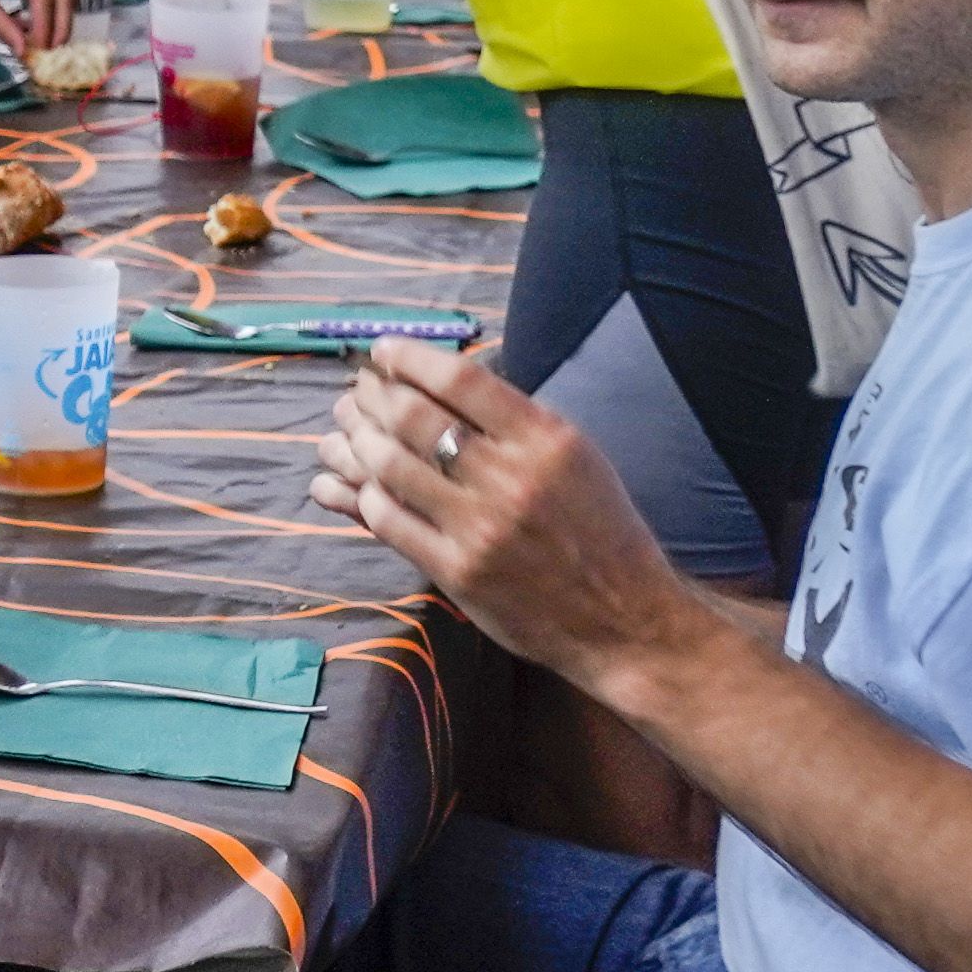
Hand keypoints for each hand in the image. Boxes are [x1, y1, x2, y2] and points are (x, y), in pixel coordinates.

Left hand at [310, 339, 705, 697]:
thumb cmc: (599, 530)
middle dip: (372, 396)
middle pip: (413, 416)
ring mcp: (481, 527)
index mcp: (545, 438)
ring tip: (346, 433)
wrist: (625, 619)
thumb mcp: (574, 456)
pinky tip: (359, 486)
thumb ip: (512, 420)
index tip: (382, 352)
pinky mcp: (458, 572)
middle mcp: (511, 476)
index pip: (460, 379)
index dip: (408, 358)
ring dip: (355, 442)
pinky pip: (388, 520)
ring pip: (389, 465)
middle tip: (357, 393)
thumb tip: (438, 380)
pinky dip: (364, 496)